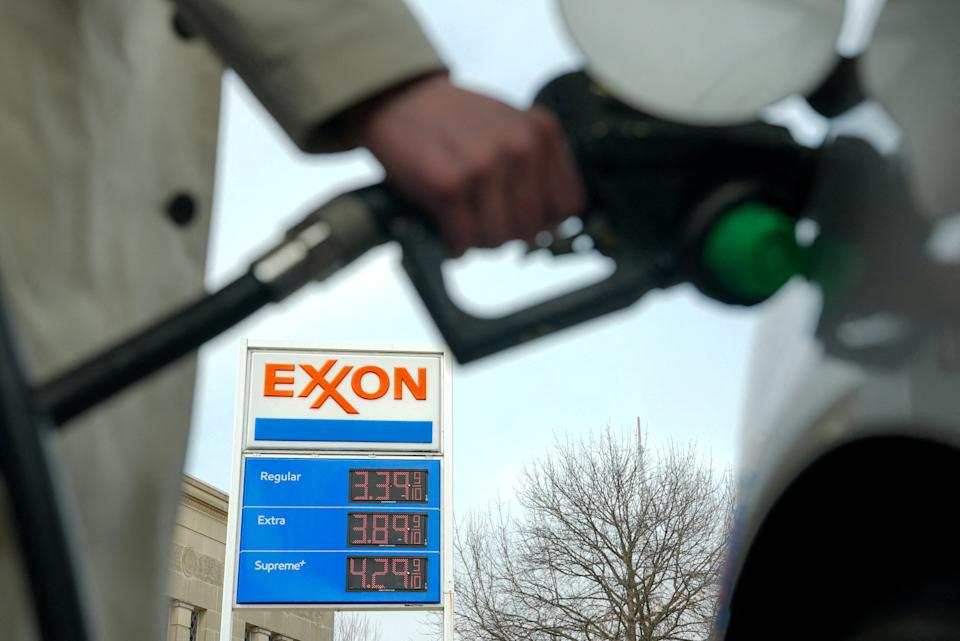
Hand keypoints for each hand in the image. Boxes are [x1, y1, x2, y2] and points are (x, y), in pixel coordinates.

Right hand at [341, 73, 584, 255]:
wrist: (399, 100)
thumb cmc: (455, 122)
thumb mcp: (511, 128)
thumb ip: (536, 168)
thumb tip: (550, 227)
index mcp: (542, 133)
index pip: (567, 206)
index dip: (546, 222)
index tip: (525, 222)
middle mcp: (520, 147)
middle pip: (532, 228)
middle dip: (507, 235)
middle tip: (486, 225)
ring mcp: (484, 166)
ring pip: (498, 239)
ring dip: (479, 242)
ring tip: (466, 226)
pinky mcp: (449, 185)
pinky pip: (463, 239)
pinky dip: (454, 244)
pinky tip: (448, 230)